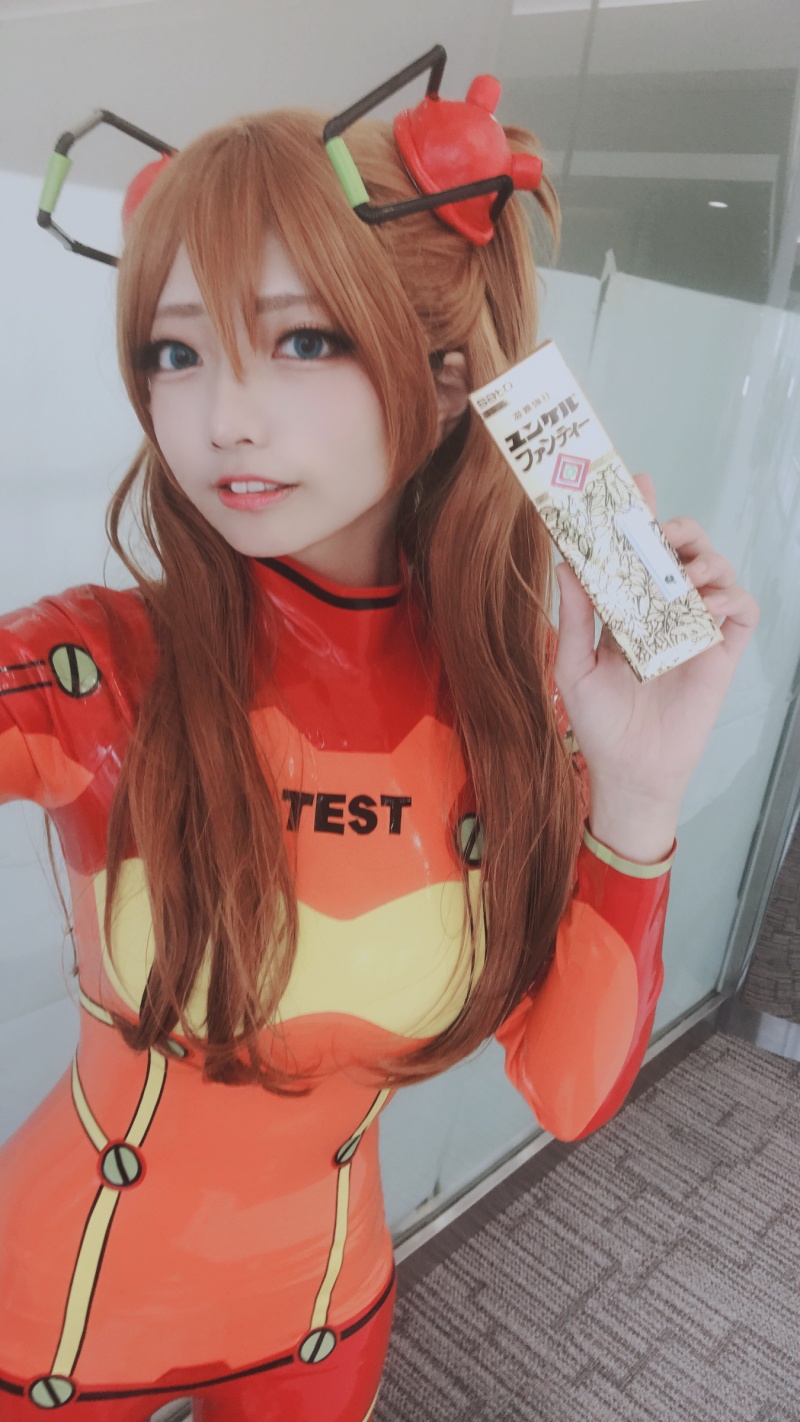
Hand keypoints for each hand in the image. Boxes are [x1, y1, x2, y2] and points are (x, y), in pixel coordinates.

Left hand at [553, 474, 760, 815]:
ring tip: (682, 577)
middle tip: (662, 533)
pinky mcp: (723, 652)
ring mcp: (697, 628)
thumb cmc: (599, 723)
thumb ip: (574, 614)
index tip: (637, 484)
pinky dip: (732, 597)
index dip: (641, 515)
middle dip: (678, 529)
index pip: (637, 551)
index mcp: (628, 607)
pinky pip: (742, 610)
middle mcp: (665, 610)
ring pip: (717, 570)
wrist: (630, 770)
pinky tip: (708, 605)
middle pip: (684, 550)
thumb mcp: (574, 666)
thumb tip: (565, 563)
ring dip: (704, 561)